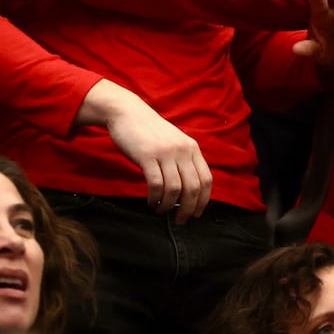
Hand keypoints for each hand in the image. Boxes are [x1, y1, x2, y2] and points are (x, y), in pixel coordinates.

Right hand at [92, 83, 212, 222]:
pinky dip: (154, 198)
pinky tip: (151, 202)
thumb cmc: (149, 132)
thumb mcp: (174, 142)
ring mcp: (165, 153)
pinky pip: (156, 184)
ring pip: (174, 189)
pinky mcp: (147, 156)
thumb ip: (183, 160)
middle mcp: (182, 150)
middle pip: (193, 187)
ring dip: (168, 205)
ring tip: (161, 210)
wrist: (127, 113)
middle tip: (180, 220)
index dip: (203, 200)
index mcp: (192, 148)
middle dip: (188, 209)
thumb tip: (189, 190)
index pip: (206, 179)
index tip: (196, 213)